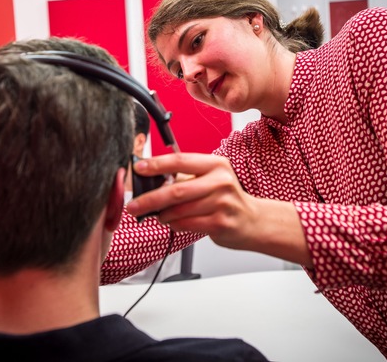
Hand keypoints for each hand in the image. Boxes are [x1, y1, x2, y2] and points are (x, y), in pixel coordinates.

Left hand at [125, 153, 259, 249]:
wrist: (253, 221)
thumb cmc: (225, 198)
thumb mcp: (210, 179)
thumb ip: (184, 178)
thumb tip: (149, 180)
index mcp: (216, 164)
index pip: (180, 160)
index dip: (156, 164)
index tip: (138, 168)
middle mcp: (221, 181)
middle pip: (177, 190)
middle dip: (150, 199)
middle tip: (133, 205)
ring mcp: (222, 203)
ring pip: (179, 210)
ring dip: (163, 215)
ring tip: (159, 215)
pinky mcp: (220, 223)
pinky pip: (187, 224)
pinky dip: (174, 225)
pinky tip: (174, 222)